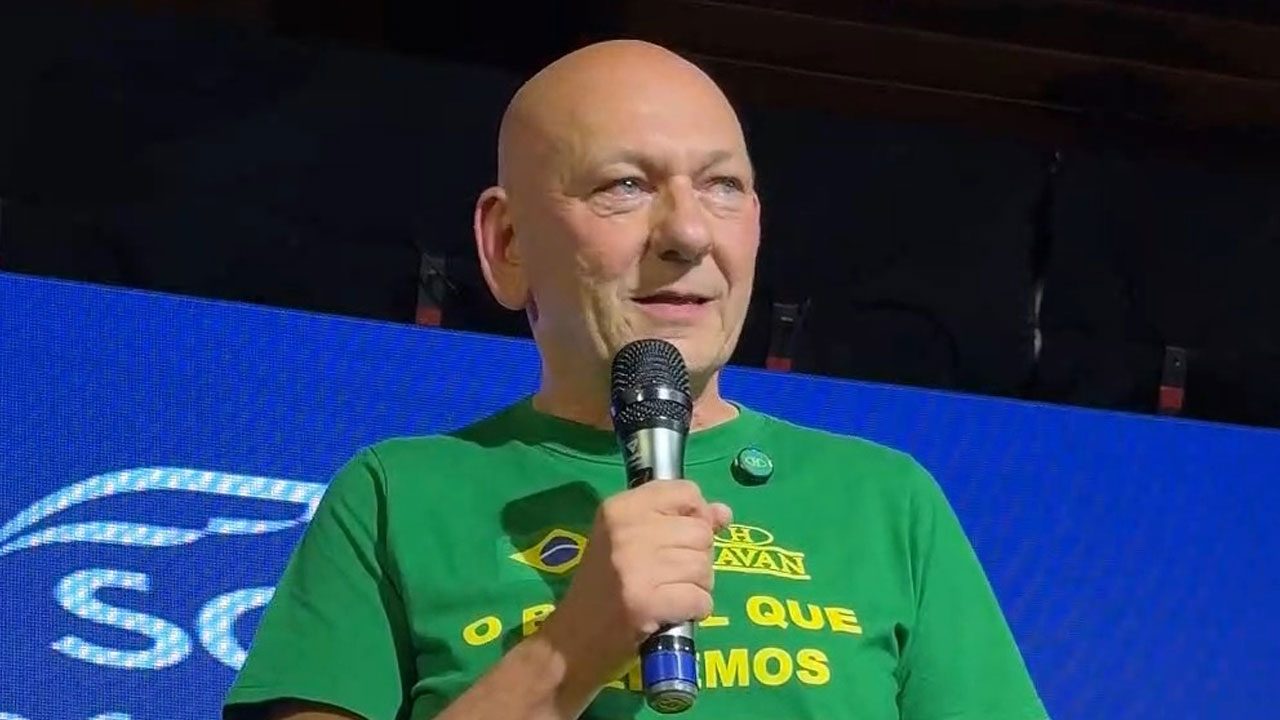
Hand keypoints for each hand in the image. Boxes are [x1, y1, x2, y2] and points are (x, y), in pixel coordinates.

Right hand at [539, 480, 731, 692]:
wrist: (572, 640)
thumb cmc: (603, 588)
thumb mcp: (630, 541)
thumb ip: (677, 520)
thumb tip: (723, 512)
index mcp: (619, 508)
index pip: (685, 492)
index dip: (696, 516)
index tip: (681, 538)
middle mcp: (627, 530)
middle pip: (700, 532)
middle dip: (697, 558)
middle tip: (669, 576)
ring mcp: (635, 566)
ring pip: (704, 567)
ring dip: (697, 587)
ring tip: (669, 594)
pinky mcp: (645, 602)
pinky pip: (700, 598)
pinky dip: (695, 610)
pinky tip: (673, 612)